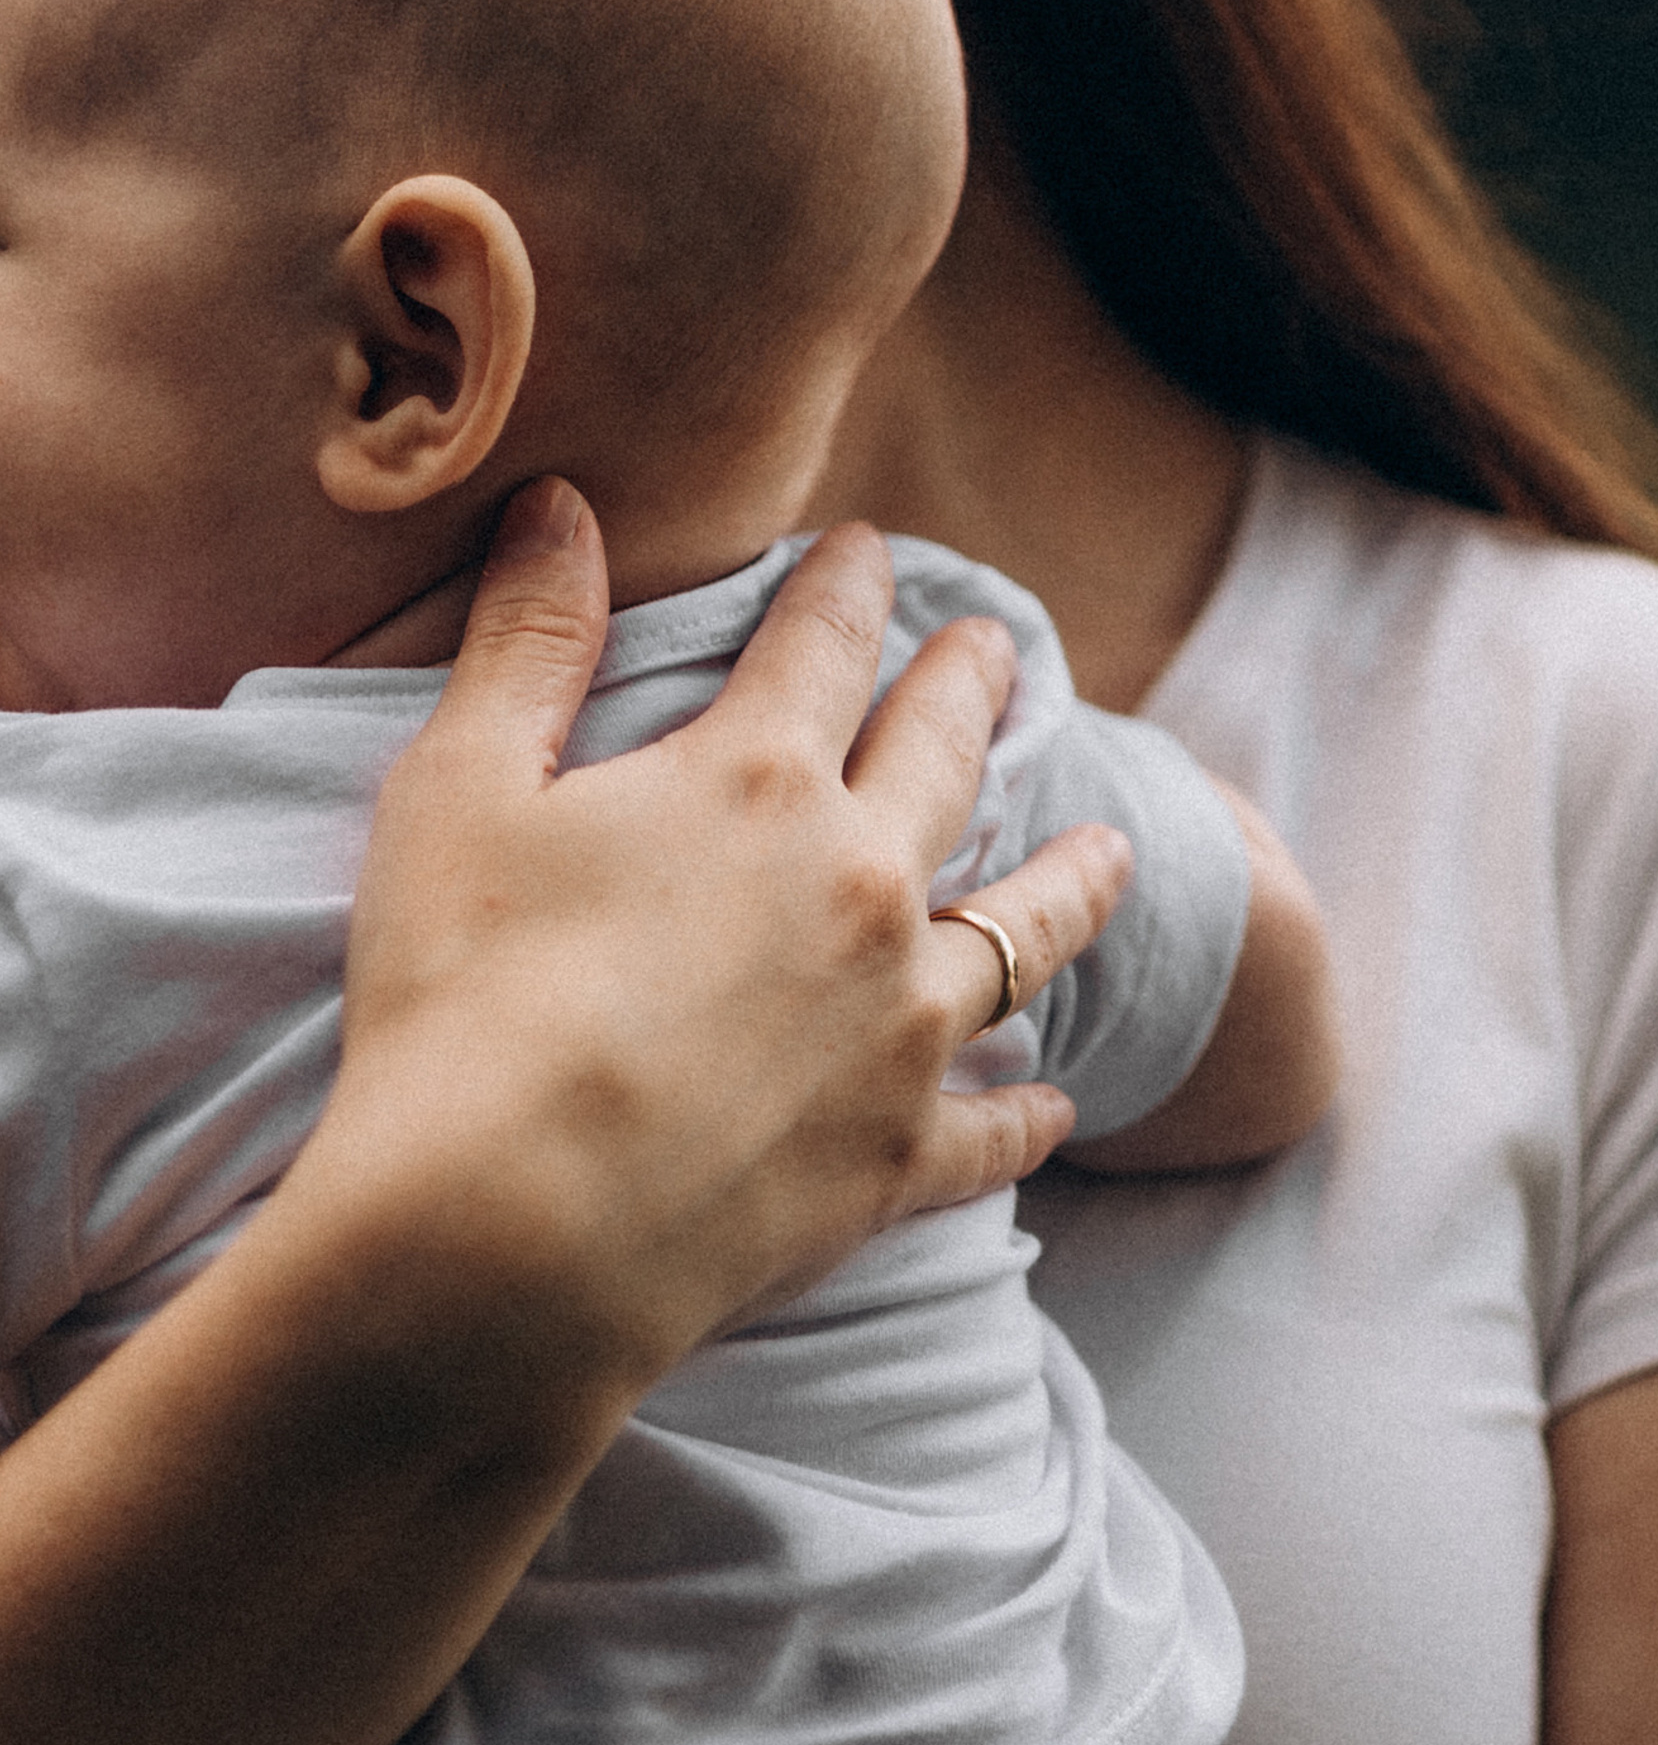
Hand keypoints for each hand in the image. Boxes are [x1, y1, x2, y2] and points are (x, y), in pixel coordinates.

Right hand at [304, 481, 1135, 1393]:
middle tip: (996, 648)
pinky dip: (1029, 1117)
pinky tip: (1060, 1108)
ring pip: (1021, 931)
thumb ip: (526, 642)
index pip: (822, 646)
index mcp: (757, 781)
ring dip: (1071, 881)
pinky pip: (993, 1130)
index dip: (846, 585)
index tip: (871, 548)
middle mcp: (861, 886)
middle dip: (970, 688)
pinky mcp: (895, 1157)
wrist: (502, 1240)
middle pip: (944, 758)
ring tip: (1111, 845)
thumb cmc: (462, 1004)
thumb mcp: (459, 790)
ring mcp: (896, 1026)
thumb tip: (561, 503)